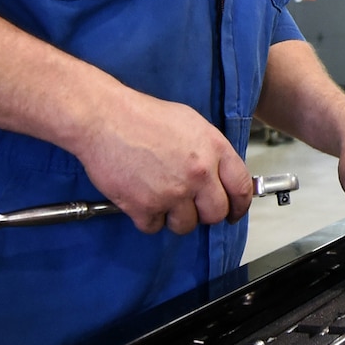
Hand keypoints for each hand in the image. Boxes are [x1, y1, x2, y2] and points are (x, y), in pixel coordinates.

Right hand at [74, 86, 253, 234]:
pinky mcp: (144, 206)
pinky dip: (148, 218)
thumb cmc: (142, 116)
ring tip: (161, 198)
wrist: (104, 118)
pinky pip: (154, 227)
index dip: (239, 205)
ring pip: (186, 225)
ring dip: (175, 218)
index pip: (241, 188)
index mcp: (213, 149)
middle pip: (216, 213)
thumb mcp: (191, 123)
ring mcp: (172, 192)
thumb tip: (219, 174)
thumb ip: (210, 151)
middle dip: (205, 214)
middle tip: (192, 207)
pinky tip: (141, 199)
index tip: (234, 212)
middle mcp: (198, 174)